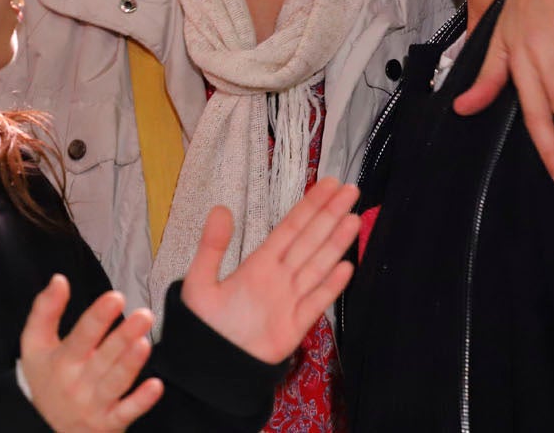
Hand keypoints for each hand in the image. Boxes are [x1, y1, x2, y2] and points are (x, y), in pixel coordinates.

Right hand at [18, 275, 164, 431]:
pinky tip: (156, 385)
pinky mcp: (108, 423)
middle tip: (144, 315)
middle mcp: (78, 382)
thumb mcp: (34, 344)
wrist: (39, 427)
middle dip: (124, 336)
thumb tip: (59, 280)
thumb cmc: (45, 378)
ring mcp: (94, 404)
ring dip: (131, 364)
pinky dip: (141, 401)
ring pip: (116, 382)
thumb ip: (45, 310)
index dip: (98, 316)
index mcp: (62, 360)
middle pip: (104, 357)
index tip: (115, 298)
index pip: (81, 335)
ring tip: (145, 343)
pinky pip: (126, 412)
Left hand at [180, 178, 360, 362]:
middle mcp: (279, 277)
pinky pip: (316, 302)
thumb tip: (220, 208)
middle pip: (310, 240)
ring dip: (336, 243)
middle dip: (330, 215)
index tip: (329, 184)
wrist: (210, 368)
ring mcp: (290, 300)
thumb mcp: (200, 282)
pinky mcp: (296, 326)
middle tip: (351, 189)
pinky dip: (331, 286)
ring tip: (353, 219)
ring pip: (317, 265)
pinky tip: (346, 267)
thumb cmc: (204, 326)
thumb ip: (211, 247)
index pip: (290, 228)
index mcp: (259, 263)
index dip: (310, 206)